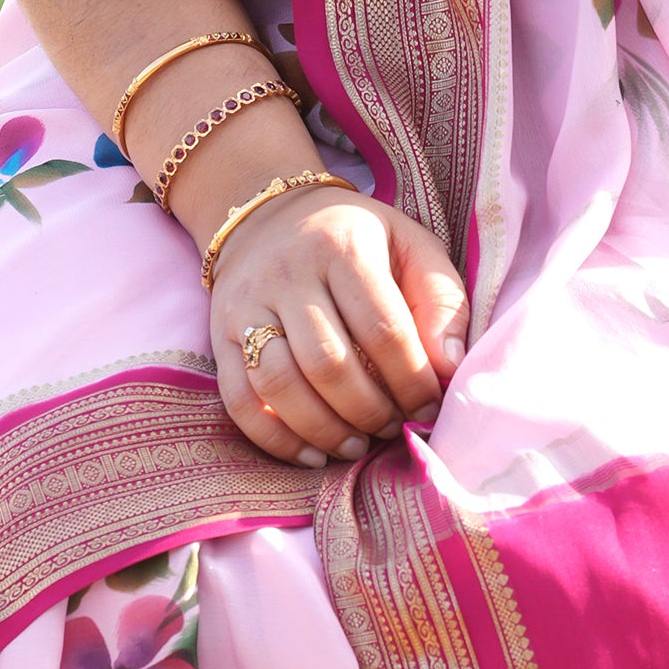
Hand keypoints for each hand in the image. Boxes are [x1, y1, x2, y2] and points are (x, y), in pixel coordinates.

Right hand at [210, 189, 467, 465]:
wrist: (267, 216)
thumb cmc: (356, 240)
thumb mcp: (411, 245)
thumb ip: (441, 299)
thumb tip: (450, 365)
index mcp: (344, 247)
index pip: (383, 328)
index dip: (412, 379)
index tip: (429, 408)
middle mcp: (288, 273)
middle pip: (328, 362)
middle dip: (369, 410)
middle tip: (393, 429)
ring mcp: (246, 305)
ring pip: (279, 383)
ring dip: (323, 428)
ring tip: (356, 444)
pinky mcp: (218, 335)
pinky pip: (239, 398)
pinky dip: (275, 437)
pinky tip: (313, 452)